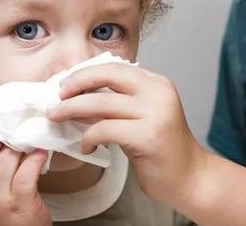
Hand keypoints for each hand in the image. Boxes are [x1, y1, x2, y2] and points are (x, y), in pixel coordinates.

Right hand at [0, 129, 51, 225]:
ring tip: (32, 139)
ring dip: (22, 145)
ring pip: (7, 158)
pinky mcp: (21, 203)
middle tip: (16, 128)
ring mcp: (0, 198)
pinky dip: (35, 159)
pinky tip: (41, 154)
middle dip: (0, 135)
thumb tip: (1, 140)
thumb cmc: (5, 218)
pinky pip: (26, 173)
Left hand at [46, 63, 207, 206]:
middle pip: (107, 76)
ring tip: (57, 117)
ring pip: (101, 103)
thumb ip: (118, 103)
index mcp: (157, 83)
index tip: (66, 83)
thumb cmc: (161, 150)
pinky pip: (105, 129)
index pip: (115, 67)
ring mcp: (156, 113)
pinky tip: (87, 146)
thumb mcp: (141, 117)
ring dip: (72, 109)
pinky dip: (89, 137)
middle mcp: (158, 93)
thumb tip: (78, 96)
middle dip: (75, 83)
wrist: (190, 178)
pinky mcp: (148, 136)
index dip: (86, 72)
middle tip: (56, 97)